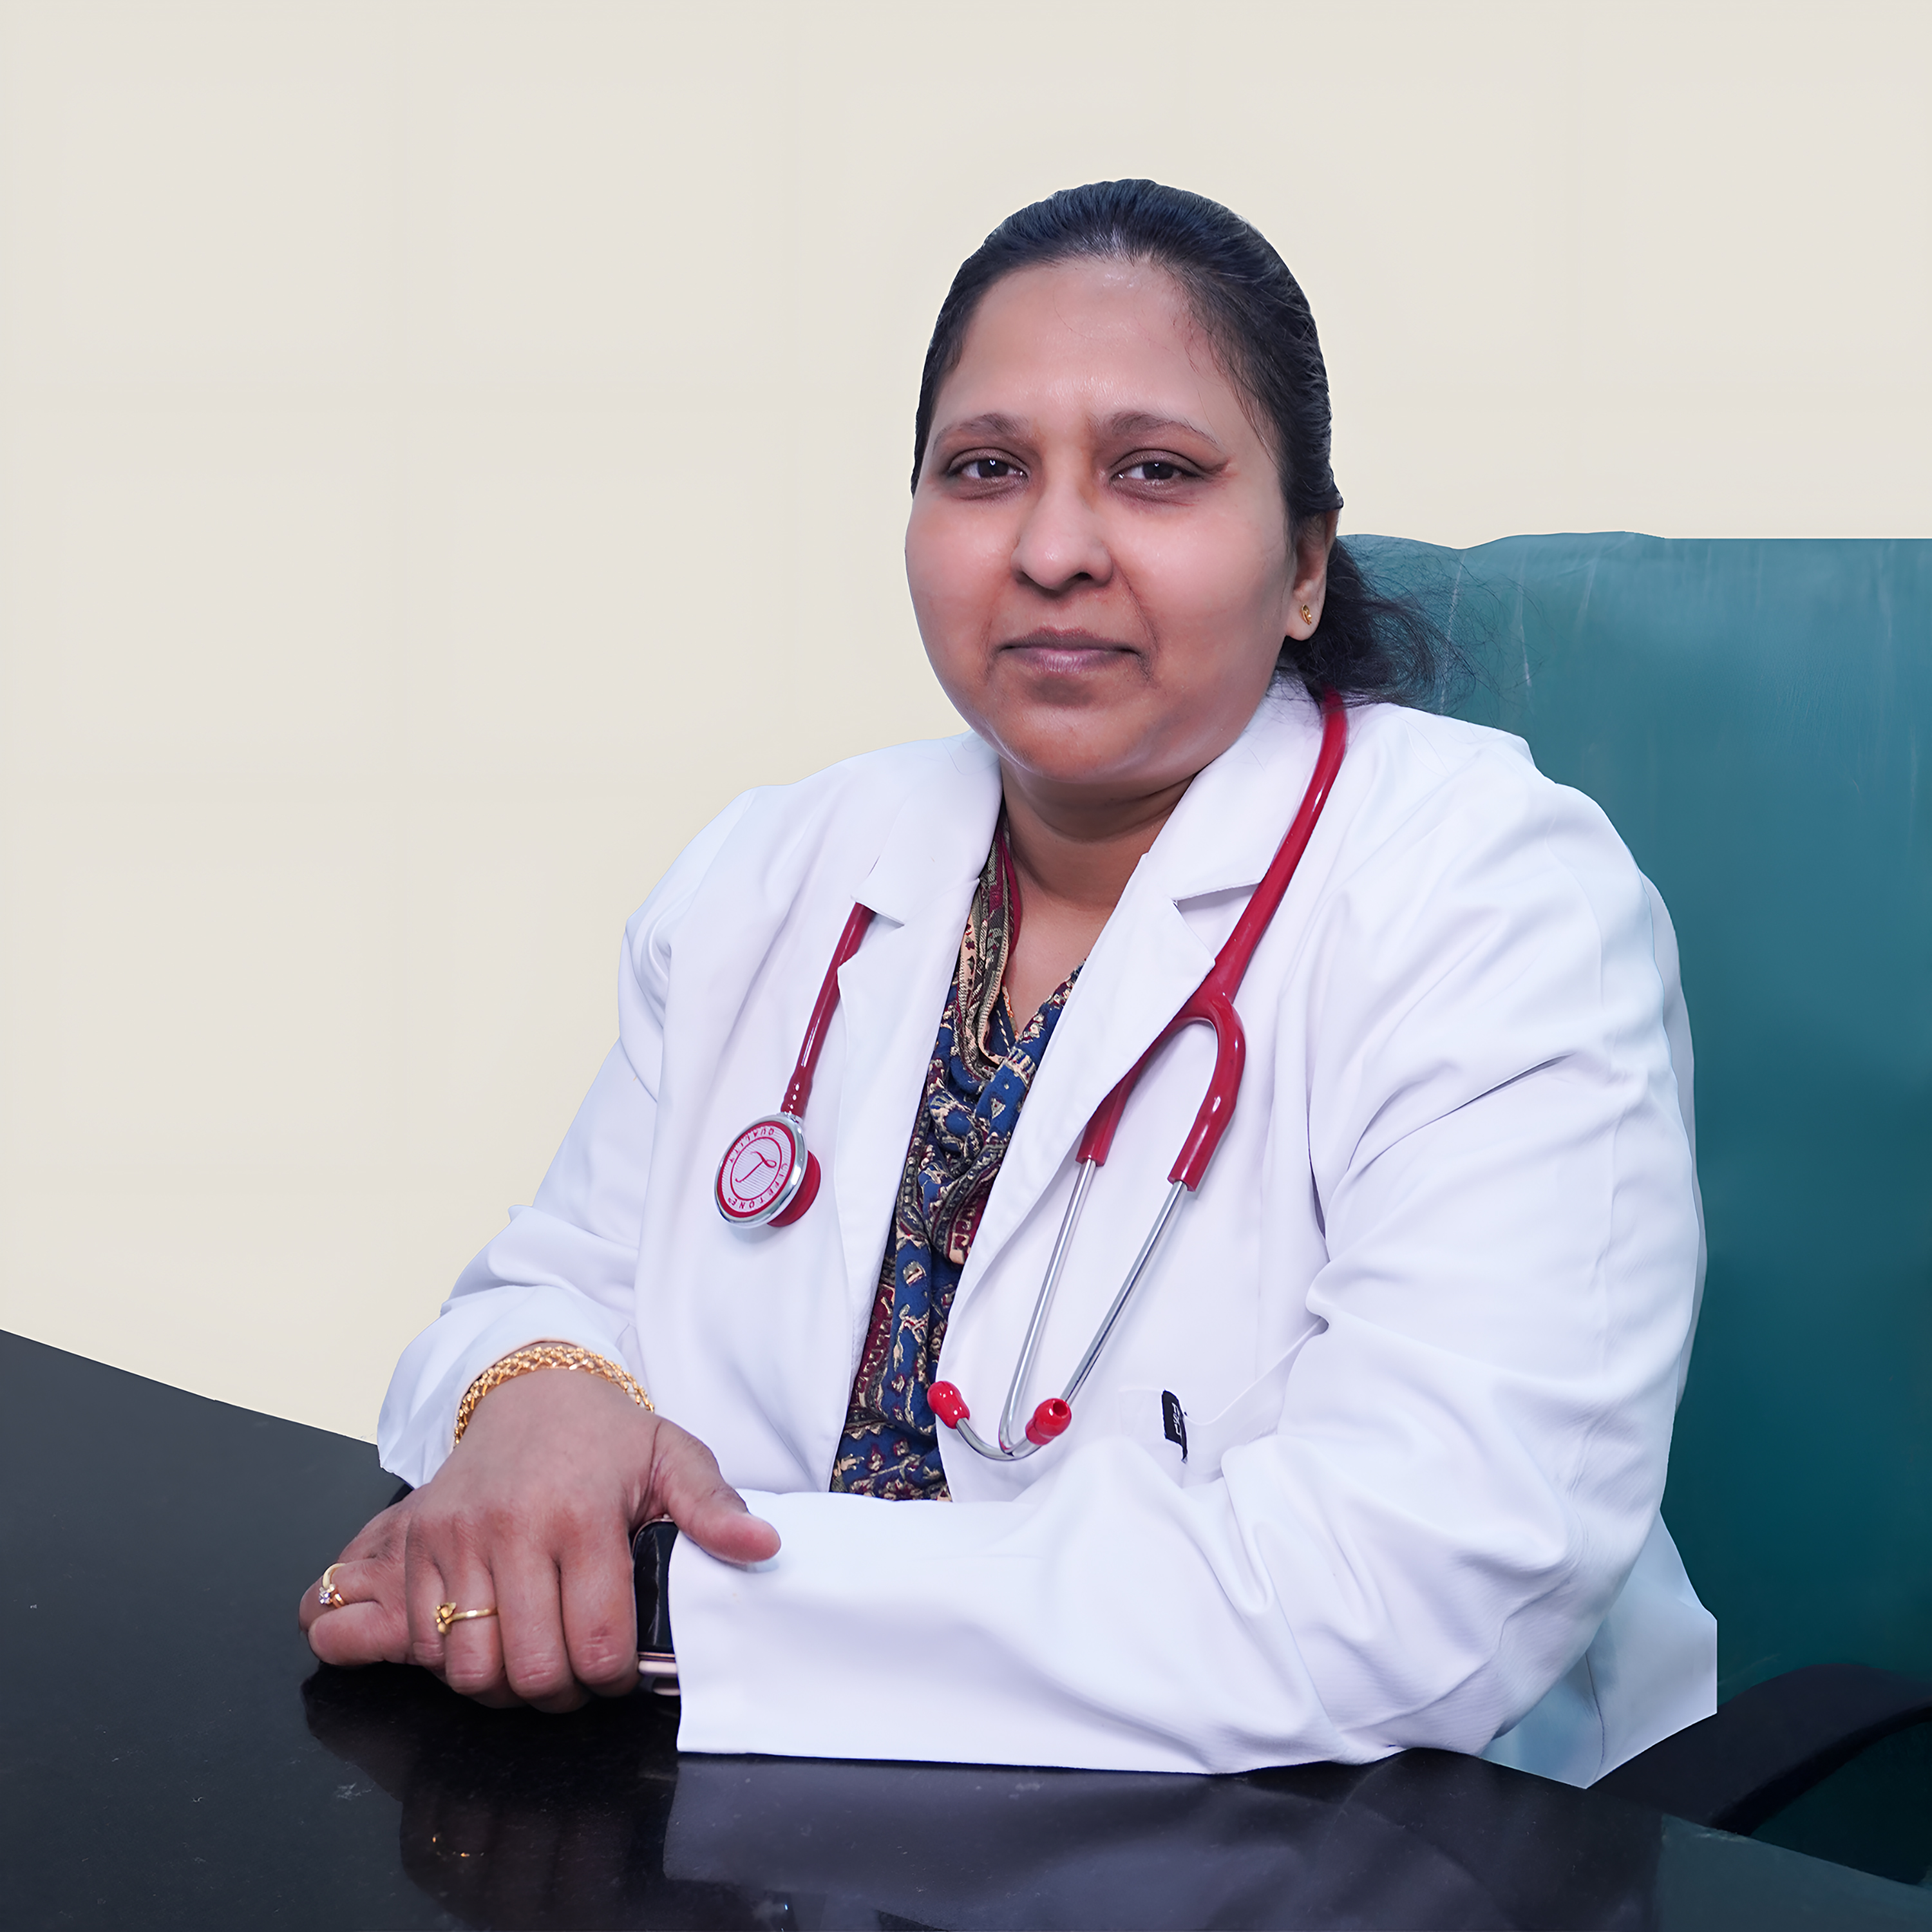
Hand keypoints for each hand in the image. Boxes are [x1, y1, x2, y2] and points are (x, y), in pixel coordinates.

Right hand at [298, 1365, 778, 1709]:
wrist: (528, 1390)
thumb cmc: (604, 1435)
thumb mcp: (671, 1455)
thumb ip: (714, 1507)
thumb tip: (762, 1547)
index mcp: (580, 1514)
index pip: (597, 1644)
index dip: (615, 1677)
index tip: (620, 1666)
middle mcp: (510, 1527)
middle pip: (532, 1669)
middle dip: (563, 1691)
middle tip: (579, 1673)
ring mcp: (455, 1538)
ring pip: (470, 1669)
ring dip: (505, 1684)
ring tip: (534, 1658)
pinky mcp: (416, 1544)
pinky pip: (423, 1643)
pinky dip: (454, 1659)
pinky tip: (491, 1634)